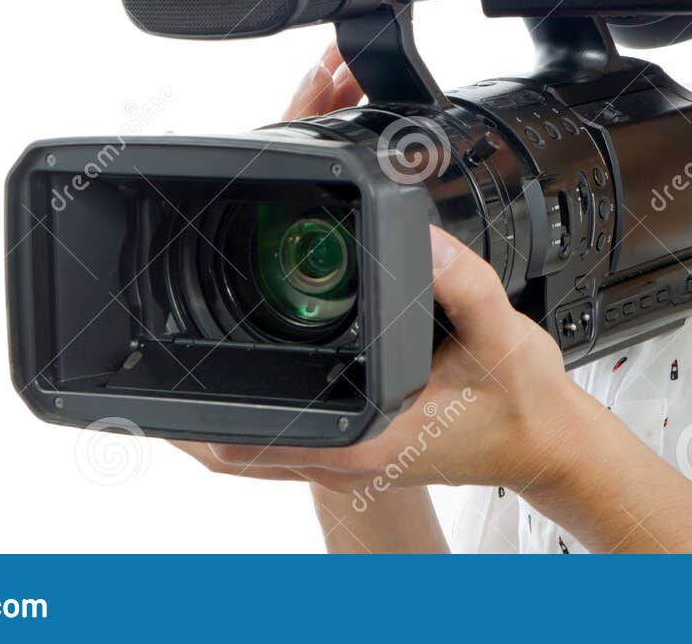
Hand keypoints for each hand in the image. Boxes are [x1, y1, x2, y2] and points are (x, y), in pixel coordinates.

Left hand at [172, 34, 588, 497]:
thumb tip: (421, 237)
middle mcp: (347, 454)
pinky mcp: (359, 443)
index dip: (193, 425)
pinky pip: (284, 434)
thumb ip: (463, 284)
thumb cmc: (524, 409)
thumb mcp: (501, 337)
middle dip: (182, 420)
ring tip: (172, 377)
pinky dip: (251, 411)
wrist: (550, 443)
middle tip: (141, 381)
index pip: (256, 443)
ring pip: (254, 448)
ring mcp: (349, 455)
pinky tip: (245, 374)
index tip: (157, 392)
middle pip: (235, 453)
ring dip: (210, 418)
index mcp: (367, 436)